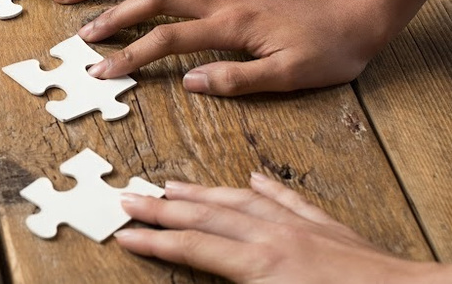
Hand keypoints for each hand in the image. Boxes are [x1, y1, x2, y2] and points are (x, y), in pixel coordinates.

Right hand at [80, 0, 394, 95]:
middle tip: (88, 36)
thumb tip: (190, 82)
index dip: (131, 56)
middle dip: (117, 17)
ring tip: (112, 15)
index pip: (167, 40)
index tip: (103, 71)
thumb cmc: (329, 51)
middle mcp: (225, 0)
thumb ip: (236, 80)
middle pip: (157, 0)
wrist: (362, 15)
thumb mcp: (287, 77)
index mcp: (232, 25)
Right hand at [115, 173, 451, 282]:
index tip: (125, 234)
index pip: (193, 249)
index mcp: (261, 266)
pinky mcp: (326, 227)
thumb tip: (210, 279)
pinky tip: (251, 178)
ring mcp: (301, 228)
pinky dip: (266, 188)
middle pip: (206, 218)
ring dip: (202, 194)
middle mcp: (274, 239)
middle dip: (164, 210)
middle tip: (131, 198)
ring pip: (239, 202)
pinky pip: (288, 200)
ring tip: (174, 186)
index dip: (155, 242)